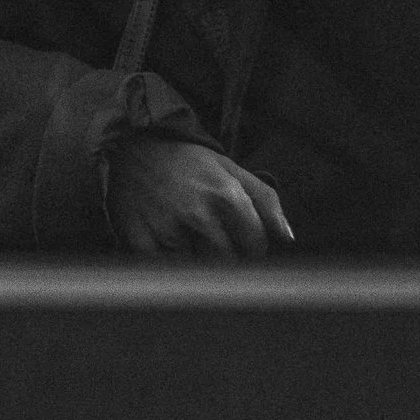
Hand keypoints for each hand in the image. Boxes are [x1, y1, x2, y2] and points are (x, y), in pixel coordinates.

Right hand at [104, 135, 294, 259]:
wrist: (131, 146)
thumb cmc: (187, 162)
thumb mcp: (229, 169)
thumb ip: (265, 200)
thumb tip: (288, 238)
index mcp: (226, 194)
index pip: (256, 246)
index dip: (253, 248)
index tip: (243, 243)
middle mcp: (198, 213)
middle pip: (230, 264)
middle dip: (228, 260)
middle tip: (216, 243)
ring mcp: (168, 229)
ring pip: (199, 272)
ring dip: (199, 264)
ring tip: (190, 239)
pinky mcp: (141, 242)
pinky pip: (167, 274)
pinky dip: (171, 267)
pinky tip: (168, 245)